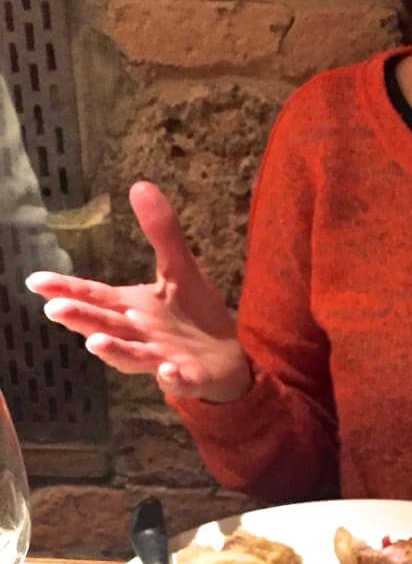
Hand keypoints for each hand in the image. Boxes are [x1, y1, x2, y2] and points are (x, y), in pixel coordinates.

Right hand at [25, 179, 251, 402]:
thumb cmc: (191, 315)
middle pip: (106, 325)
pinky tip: (168, 372)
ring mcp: (161, 357)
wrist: (224, 359)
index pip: (95, 295)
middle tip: (55, 310)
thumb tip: (139, 184)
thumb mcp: (179, 269)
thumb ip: (161, 232)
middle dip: (81, 318)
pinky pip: (179, 379)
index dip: (66, 289)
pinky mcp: (189, 376)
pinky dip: (173, 378)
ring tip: (95, 344)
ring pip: (133, 355)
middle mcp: (138, 333)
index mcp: (131, 307)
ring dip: (114, 351)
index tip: (35, 281)